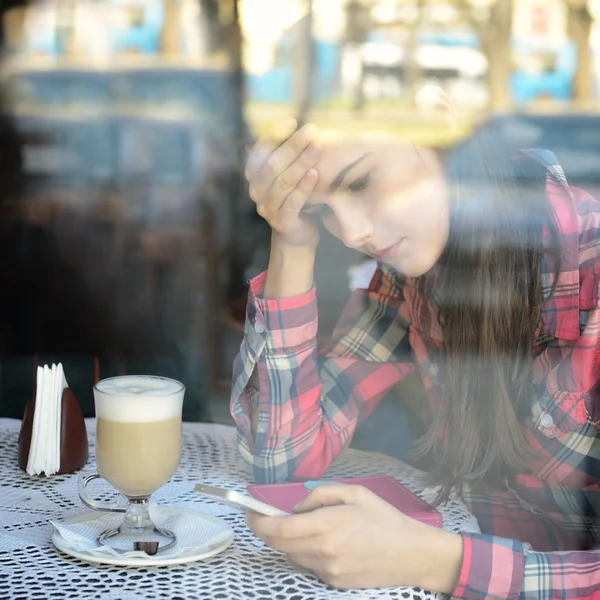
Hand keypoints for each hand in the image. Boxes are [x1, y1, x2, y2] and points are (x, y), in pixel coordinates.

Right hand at [245, 119, 321, 247]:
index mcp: (255, 176)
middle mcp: (257, 192)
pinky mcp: (282, 223)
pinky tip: (315, 173)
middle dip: (292, 145)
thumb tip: (306, 128)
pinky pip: (292, 202)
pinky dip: (303, 187)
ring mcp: (268, 208)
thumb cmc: (294, 198)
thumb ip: (289, 157)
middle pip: (273, 165)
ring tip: (318, 147)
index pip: (260, 151)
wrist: (297, 235)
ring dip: (301, 162)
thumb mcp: (288, 175)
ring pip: (283, 182)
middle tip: (311, 130)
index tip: (292, 121)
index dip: (274, 135)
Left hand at [246, 484, 462, 592]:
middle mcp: (323, 551)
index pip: (279, 529)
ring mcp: (328, 571)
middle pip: (279, 545)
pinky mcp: (335, 583)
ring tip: (306, 528)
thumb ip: (320, 495)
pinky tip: (325, 543)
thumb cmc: (384, 518)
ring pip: (293, 556)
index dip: (258, 522)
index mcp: (327, 525)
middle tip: (265, 517)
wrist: (412, 554)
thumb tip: (297, 508)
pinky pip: (310, 566)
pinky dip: (307, 553)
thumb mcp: (354, 492)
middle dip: (267, 531)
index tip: (250, 514)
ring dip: (289, 542)